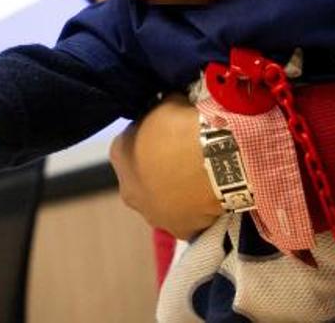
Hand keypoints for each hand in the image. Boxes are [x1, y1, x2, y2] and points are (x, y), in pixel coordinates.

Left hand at [109, 94, 222, 238]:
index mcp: (119, 154)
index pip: (131, 143)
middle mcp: (128, 189)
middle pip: (142, 177)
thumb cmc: (185, 125)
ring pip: (162, 201)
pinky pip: (186, 218)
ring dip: (176, 193)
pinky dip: (195, 210)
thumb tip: (169, 106)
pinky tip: (209, 196)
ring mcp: (153, 214)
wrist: (215, 157)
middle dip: (159, 170)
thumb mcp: (168, 103)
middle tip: (186, 158)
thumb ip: (161, 109)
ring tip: (201, 179)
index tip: (172, 134)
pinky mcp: (178, 230)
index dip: (153, 138)